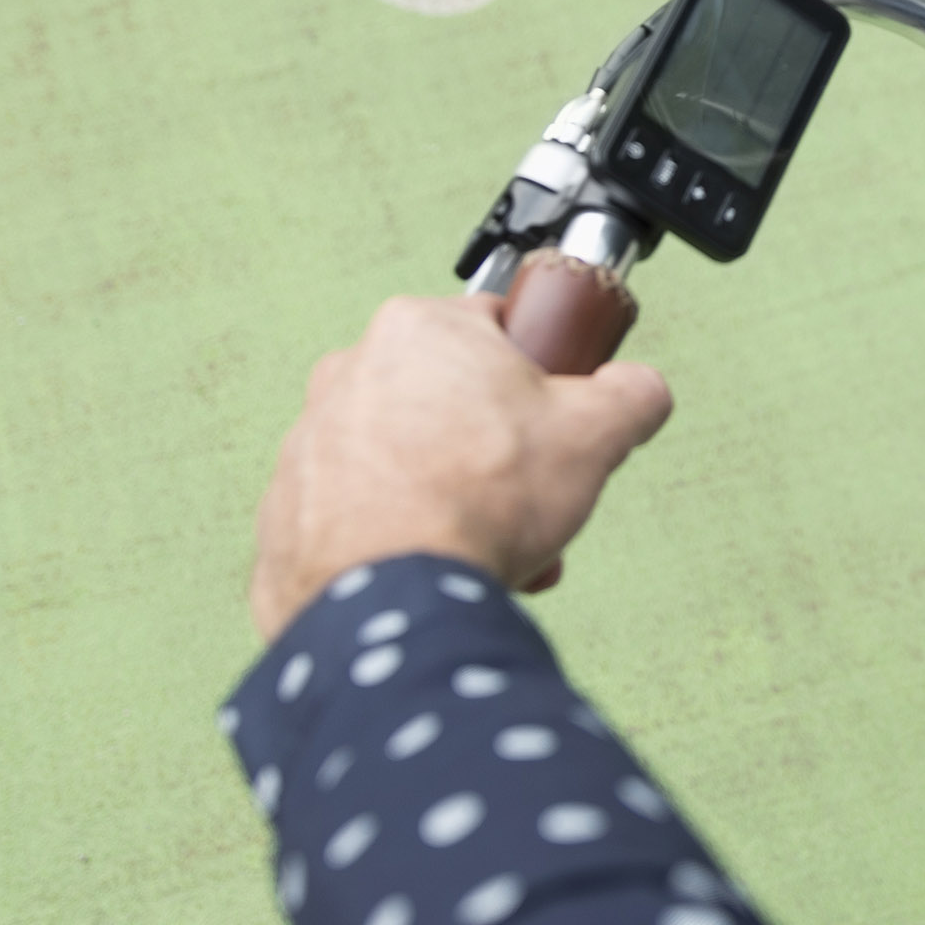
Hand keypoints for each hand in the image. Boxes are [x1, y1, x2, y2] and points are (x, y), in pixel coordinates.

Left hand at [247, 292, 675, 638]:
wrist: (392, 595)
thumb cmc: (480, 499)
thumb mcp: (596, 433)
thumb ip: (632, 395)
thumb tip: (639, 390)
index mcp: (421, 329)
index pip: (496, 332)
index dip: (539, 382)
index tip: (552, 423)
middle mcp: (350, 370)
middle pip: (449, 402)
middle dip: (496, 453)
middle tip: (528, 501)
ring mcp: (310, 439)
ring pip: (405, 460)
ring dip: (453, 498)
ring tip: (491, 550)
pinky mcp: (285, 507)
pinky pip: (360, 512)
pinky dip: (397, 536)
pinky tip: (431, 570)